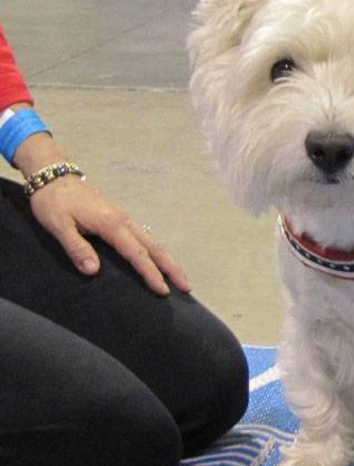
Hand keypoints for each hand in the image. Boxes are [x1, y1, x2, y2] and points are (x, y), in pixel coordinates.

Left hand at [28, 175, 190, 295]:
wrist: (53, 175)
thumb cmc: (53, 201)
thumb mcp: (58, 226)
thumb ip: (77, 248)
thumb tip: (94, 271)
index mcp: (111, 224)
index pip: (136, 254)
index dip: (151, 273)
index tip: (163, 291)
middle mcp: (124, 220)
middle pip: (155, 247)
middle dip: (172, 267)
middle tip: (187, 286)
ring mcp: (124, 218)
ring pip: (153, 241)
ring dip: (168, 260)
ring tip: (180, 277)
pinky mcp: (121, 217)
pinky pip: (146, 237)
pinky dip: (157, 251)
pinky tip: (159, 260)